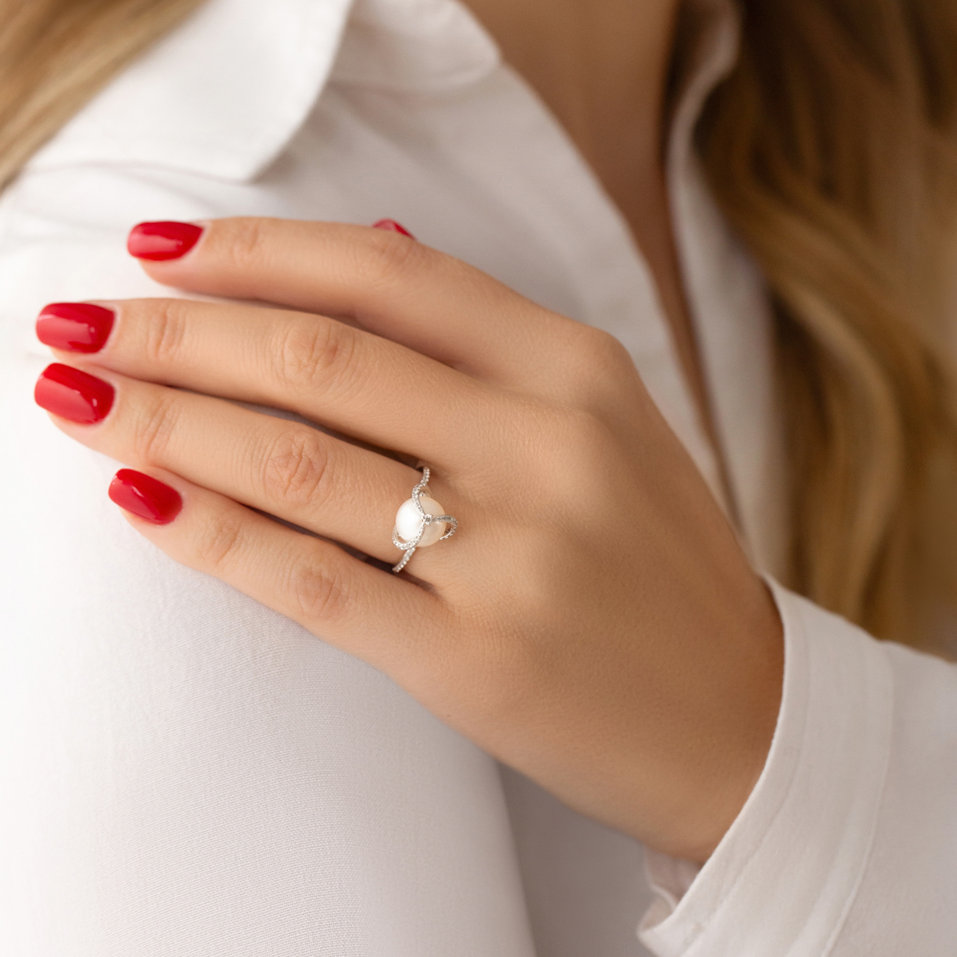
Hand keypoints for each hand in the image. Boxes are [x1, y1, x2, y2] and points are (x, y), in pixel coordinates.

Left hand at [33, 217, 782, 862]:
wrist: (737, 714)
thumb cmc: (654, 562)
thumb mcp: (603, 422)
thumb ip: (486, 341)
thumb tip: (367, 238)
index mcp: (577, 368)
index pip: (386, 273)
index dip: (256, 252)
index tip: (160, 254)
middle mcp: (546, 444)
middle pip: (318, 357)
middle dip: (176, 336)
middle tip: (82, 330)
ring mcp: (513, 555)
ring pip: (296, 460)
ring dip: (164, 423)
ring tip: (81, 401)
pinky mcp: (475, 661)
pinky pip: (312, 580)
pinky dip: (212, 535)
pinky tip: (141, 501)